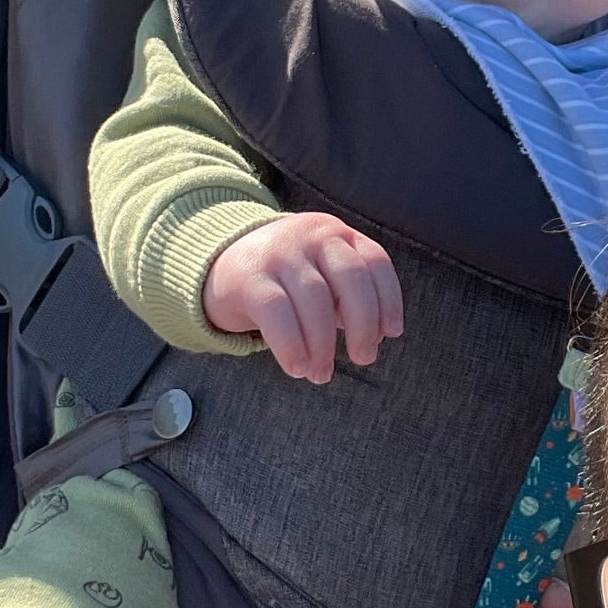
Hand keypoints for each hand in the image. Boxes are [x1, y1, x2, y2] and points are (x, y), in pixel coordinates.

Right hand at [203, 212, 403, 383]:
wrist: (217, 265)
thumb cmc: (284, 281)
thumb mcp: (319, 276)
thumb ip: (346, 297)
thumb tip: (374, 336)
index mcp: (335, 234)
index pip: (375, 262)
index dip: (389, 300)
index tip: (390, 334)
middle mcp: (311, 235)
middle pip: (352, 279)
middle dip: (364, 324)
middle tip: (364, 359)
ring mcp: (279, 252)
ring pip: (316, 300)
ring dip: (324, 345)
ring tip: (321, 373)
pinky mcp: (249, 276)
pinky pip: (278, 313)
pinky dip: (292, 345)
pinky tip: (298, 368)